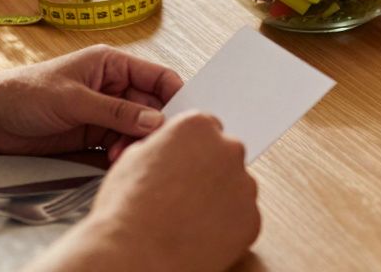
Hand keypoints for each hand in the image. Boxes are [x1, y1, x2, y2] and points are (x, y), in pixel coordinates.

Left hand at [0, 45, 182, 157]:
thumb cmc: (24, 92)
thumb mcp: (74, 100)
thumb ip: (115, 112)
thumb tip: (154, 120)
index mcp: (112, 64)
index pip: (157, 77)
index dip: (174, 95)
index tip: (184, 116)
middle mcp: (112, 87)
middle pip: (151, 107)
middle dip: (153, 126)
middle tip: (152, 143)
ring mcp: (103, 112)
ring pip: (136, 129)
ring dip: (135, 143)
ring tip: (123, 155)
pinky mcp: (93, 135)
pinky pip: (119, 144)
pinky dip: (122, 154)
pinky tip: (115, 161)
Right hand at [83, 112, 259, 271]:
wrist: (137, 253)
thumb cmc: (128, 209)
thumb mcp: (133, 158)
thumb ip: (163, 147)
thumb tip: (168, 152)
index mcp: (198, 128)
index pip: (207, 128)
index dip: (193, 148)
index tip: (186, 163)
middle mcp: (228, 150)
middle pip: (225, 155)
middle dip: (210, 171)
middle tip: (184, 193)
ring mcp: (244, 185)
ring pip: (236, 187)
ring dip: (220, 198)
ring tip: (188, 217)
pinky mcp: (252, 219)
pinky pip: (242, 218)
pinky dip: (227, 226)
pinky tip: (199, 234)